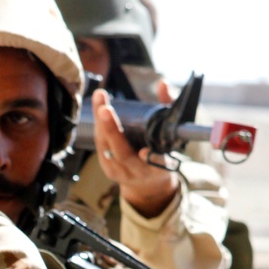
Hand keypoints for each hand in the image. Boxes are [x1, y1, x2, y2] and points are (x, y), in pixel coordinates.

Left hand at [92, 88, 178, 218]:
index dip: (151, 159)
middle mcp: (137, 173)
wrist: (147, 185)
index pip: (156, 165)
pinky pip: (101, 145)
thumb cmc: (161, 154)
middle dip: (112, 130)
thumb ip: (168, 109)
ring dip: (101, 122)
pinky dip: (99, 126)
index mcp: (158, 169)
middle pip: (122, 153)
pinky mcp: (107, 168)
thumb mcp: (171, 137)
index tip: (144, 153)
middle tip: (105, 109)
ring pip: (107, 147)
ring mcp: (120, 172)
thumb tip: (163, 83)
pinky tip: (98, 107)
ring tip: (100, 97)